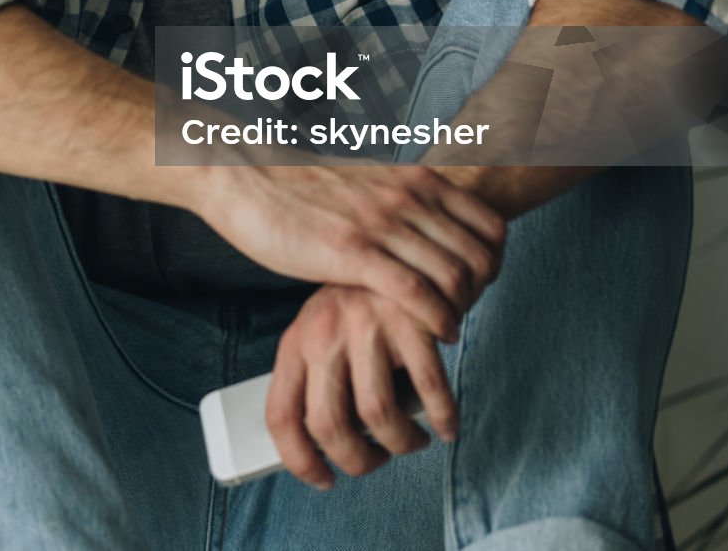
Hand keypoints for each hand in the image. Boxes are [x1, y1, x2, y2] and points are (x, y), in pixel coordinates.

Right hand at [193, 160, 503, 339]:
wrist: (246, 177)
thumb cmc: (300, 187)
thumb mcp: (368, 184)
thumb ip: (400, 204)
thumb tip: (421, 235)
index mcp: (415, 180)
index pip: (489, 227)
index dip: (496, 264)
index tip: (482, 287)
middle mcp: (407, 199)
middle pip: (480, 256)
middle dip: (483, 293)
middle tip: (467, 313)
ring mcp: (381, 224)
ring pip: (454, 276)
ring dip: (462, 311)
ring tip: (450, 327)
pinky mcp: (353, 252)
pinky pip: (416, 293)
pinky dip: (437, 319)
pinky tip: (437, 332)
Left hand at [265, 283, 458, 489]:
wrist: (402, 248)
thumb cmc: (361, 308)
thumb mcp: (323, 335)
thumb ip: (319, 381)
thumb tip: (325, 450)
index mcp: (295, 341)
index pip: (281, 416)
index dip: (299, 460)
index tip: (323, 479)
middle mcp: (324, 334)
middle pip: (330, 426)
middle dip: (358, 461)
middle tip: (377, 460)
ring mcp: (366, 327)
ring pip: (378, 416)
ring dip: (400, 444)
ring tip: (412, 441)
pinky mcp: (410, 321)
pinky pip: (430, 390)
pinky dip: (442, 419)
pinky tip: (446, 426)